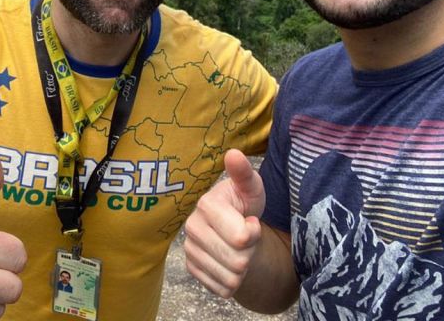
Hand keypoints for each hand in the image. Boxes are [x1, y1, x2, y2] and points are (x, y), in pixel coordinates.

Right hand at [184, 149, 265, 298]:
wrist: (231, 229)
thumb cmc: (243, 205)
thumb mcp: (251, 188)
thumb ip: (244, 173)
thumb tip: (233, 153)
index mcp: (206, 205)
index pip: (241, 238)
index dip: (254, 233)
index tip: (251, 221)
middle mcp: (191, 227)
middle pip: (238, 261)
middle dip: (250, 253)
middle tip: (245, 239)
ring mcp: (189, 250)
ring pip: (231, 279)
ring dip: (243, 269)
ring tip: (238, 250)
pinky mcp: (191, 269)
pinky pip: (222, 289)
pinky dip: (232, 282)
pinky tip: (229, 263)